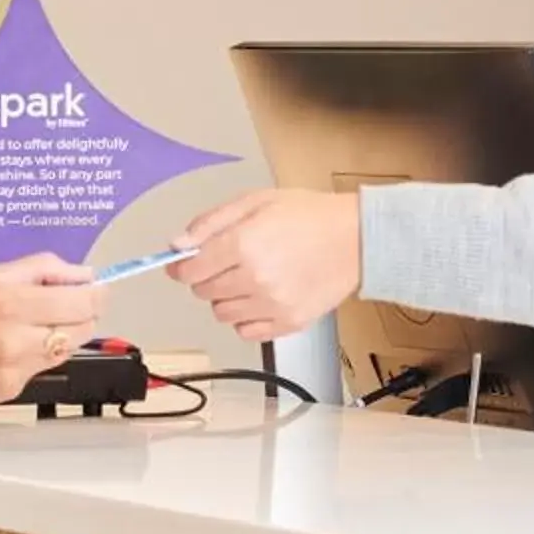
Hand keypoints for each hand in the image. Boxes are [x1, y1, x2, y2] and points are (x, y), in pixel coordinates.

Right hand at [0, 253, 107, 404]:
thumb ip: (38, 269)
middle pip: (83, 326)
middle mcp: (15, 336)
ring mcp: (16, 366)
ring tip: (38, 323)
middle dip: (85, 312)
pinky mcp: (13, 389)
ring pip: (67, 348)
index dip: (96, 293)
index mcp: (8, 300)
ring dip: (64, 333)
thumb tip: (81, 272)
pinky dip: (38, 354)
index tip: (97, 287)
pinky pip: (43, 367)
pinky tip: (16, 345)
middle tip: (73, 303)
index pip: (81, 300)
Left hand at [177, 189, 359, 341]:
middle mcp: (255, 279)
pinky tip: (260, 298)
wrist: (356, 238)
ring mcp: (272, 305)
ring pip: (222, 314)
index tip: (184, 263)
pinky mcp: (289, 323)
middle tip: (227, 262)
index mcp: (243, 244)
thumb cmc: (310, 216)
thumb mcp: (256, 202)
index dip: (181, 266)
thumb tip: (177, 244)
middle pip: (204, 292)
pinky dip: (246, 318)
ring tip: (248, 278)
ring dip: (226, 298)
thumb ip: (211, 223)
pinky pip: (246, 332)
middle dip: (207, 277)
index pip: (189, 270)